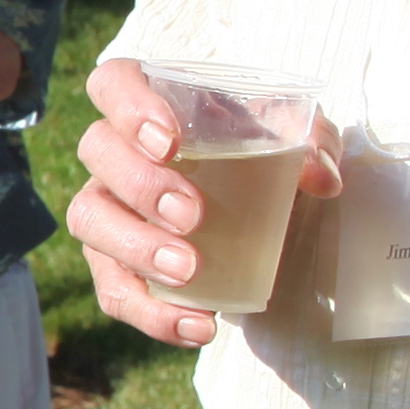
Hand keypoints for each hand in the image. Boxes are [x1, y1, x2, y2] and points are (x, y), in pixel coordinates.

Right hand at [62, 55, 335, 348]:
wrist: (258, 205)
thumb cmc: (261, 151)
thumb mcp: (294, 136)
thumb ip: (312, 140)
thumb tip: (321, 176)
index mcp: (152, 101)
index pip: (114, 83)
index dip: (130, 107)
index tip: (170, 141)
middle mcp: (116, 149)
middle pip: (97, 152)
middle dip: (140, 186)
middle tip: (192, 216)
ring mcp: (107, 205)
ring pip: (89, 219)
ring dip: (136, 247)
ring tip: (190, 272)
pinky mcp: (113, 261)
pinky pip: (113, 288)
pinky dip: (151, 313)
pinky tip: (198, 325)